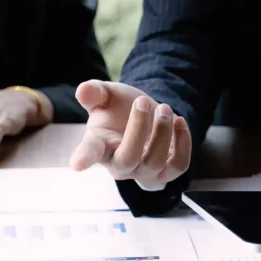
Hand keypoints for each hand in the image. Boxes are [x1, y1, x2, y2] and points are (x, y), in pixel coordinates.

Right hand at [69, 80, 191, 183]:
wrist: (145, 116)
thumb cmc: (118, 108)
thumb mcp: (106, 96)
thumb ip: (95, 92)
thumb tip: (83, 89)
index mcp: (99, 145)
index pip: (89, 153)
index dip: (83, 158)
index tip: (77, 164)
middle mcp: (119, 164)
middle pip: (127, 158)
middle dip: (138, 127)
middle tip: (142, 101)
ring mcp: (143, 171)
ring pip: (155, 161)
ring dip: (163, 131)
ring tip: (163, 108)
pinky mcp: (167, 171)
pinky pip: (179, 166)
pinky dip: (183, 142)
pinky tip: (179, 122)